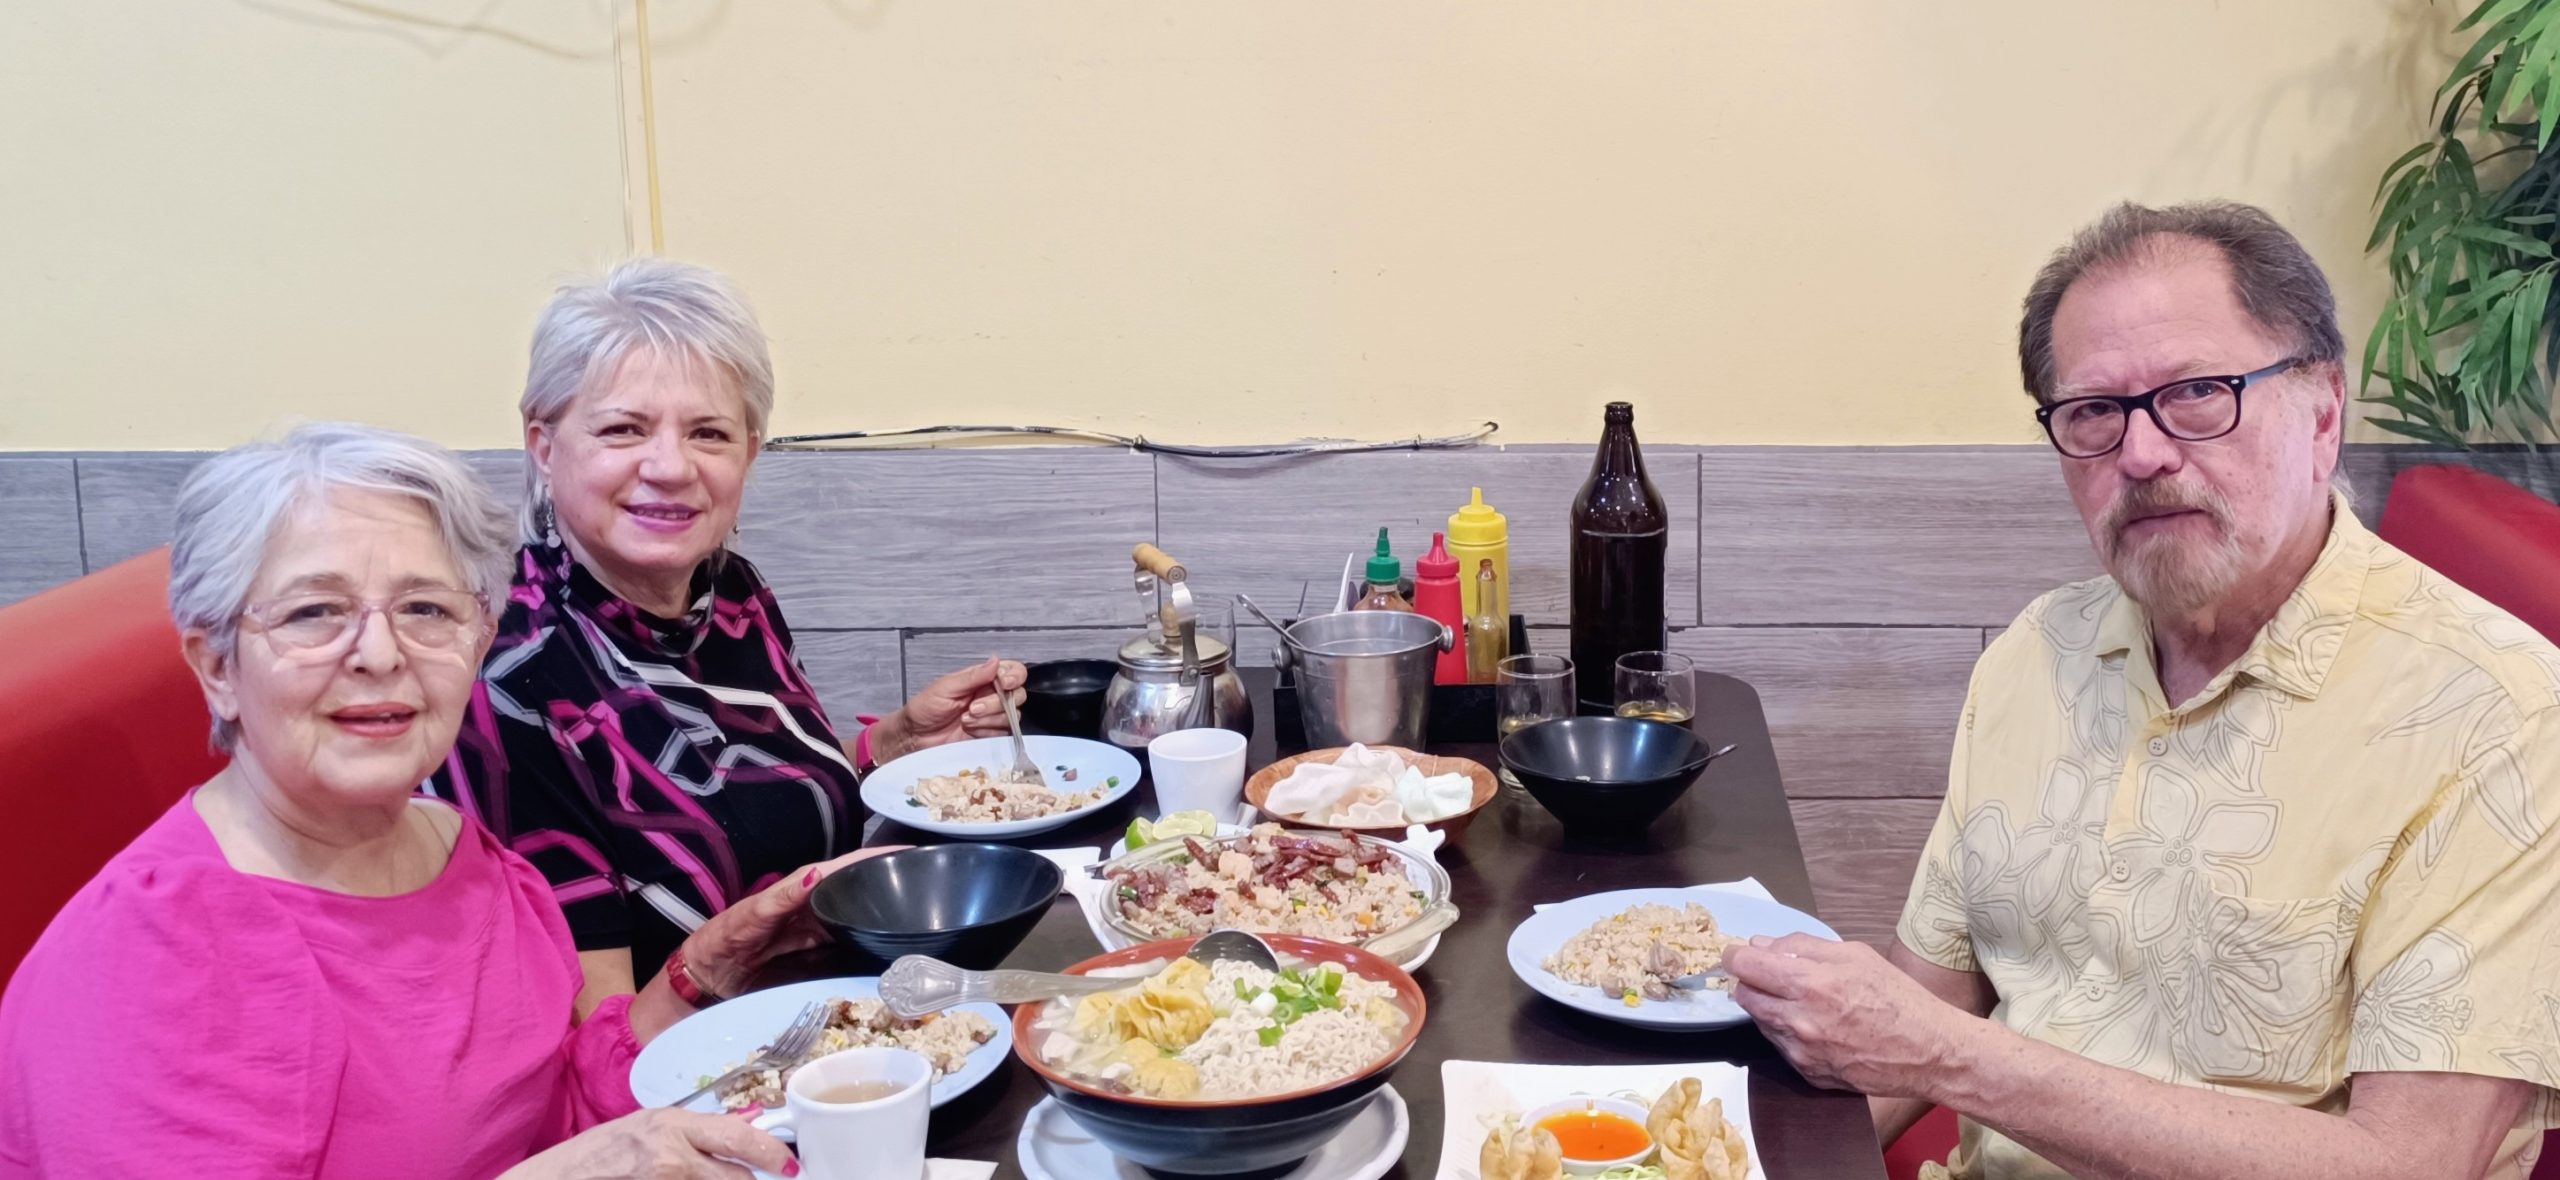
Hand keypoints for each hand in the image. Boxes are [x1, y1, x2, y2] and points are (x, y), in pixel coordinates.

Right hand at [503, 1107, 794, 1178]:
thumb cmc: (594, 1155)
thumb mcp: (645, 1128)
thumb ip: (691, 1133)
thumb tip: (738, 1135)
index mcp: (672, 1125)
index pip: (740, 1137)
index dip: (772, 1153)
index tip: (790, 1166)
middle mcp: (672, 1157)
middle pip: (739, 1178)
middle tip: (746, 1176)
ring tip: (688, 1177)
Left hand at [682, 846, 910, 997]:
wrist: (706, 978)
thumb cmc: (722, 939)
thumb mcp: (750, 915)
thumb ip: (782, 897)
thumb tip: (816, 873)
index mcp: (801, 888)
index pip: (845, 867)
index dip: (875, 858)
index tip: (909, 852)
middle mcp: (814, 907)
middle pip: (858, 890)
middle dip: (890, 882)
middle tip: (928, 882)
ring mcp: (817, 931)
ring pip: (858, 916)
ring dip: (884, 913)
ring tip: (920, 910)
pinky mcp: (816, 955)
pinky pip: (848, 944)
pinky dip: (869, 942)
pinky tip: (889, 944)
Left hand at [870, 657, 1027, 762]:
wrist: (915, 737)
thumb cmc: (925, 708)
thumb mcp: (946, 687)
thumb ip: (973, 676)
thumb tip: (996, 661)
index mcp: (982, 679)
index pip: (1013, 671)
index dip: (1013, 676)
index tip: (1003, 683)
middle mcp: (990, 696)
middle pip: (1017, 694)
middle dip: (996, 703)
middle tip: (972, 708)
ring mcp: (992, 716)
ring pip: (1012, 715)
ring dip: (988, 719)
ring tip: (965, 720)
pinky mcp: (991, 734)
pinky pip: (1004, 732)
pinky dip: (988, 732)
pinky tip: (971, 732)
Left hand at [1724, 933, 1978, 1099]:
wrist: (1930, 1051)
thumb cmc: (1899, 998)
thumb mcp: (1855, 955)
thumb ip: (1802, 947)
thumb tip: (1763, 945)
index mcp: (1811, 985)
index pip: (1746, 967)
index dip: (1736, 956)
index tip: (1739, 954)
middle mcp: (1799, 1021)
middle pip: (1744, 995)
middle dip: (1752, 981)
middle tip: (1773, 975)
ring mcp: (1802, 1052)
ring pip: (1760, 1022)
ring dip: (1770, 1007)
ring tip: (1803, 1000)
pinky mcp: (1809, 1074)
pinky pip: (1781, 1046)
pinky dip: (1788, 1032)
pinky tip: (1816, 1025)